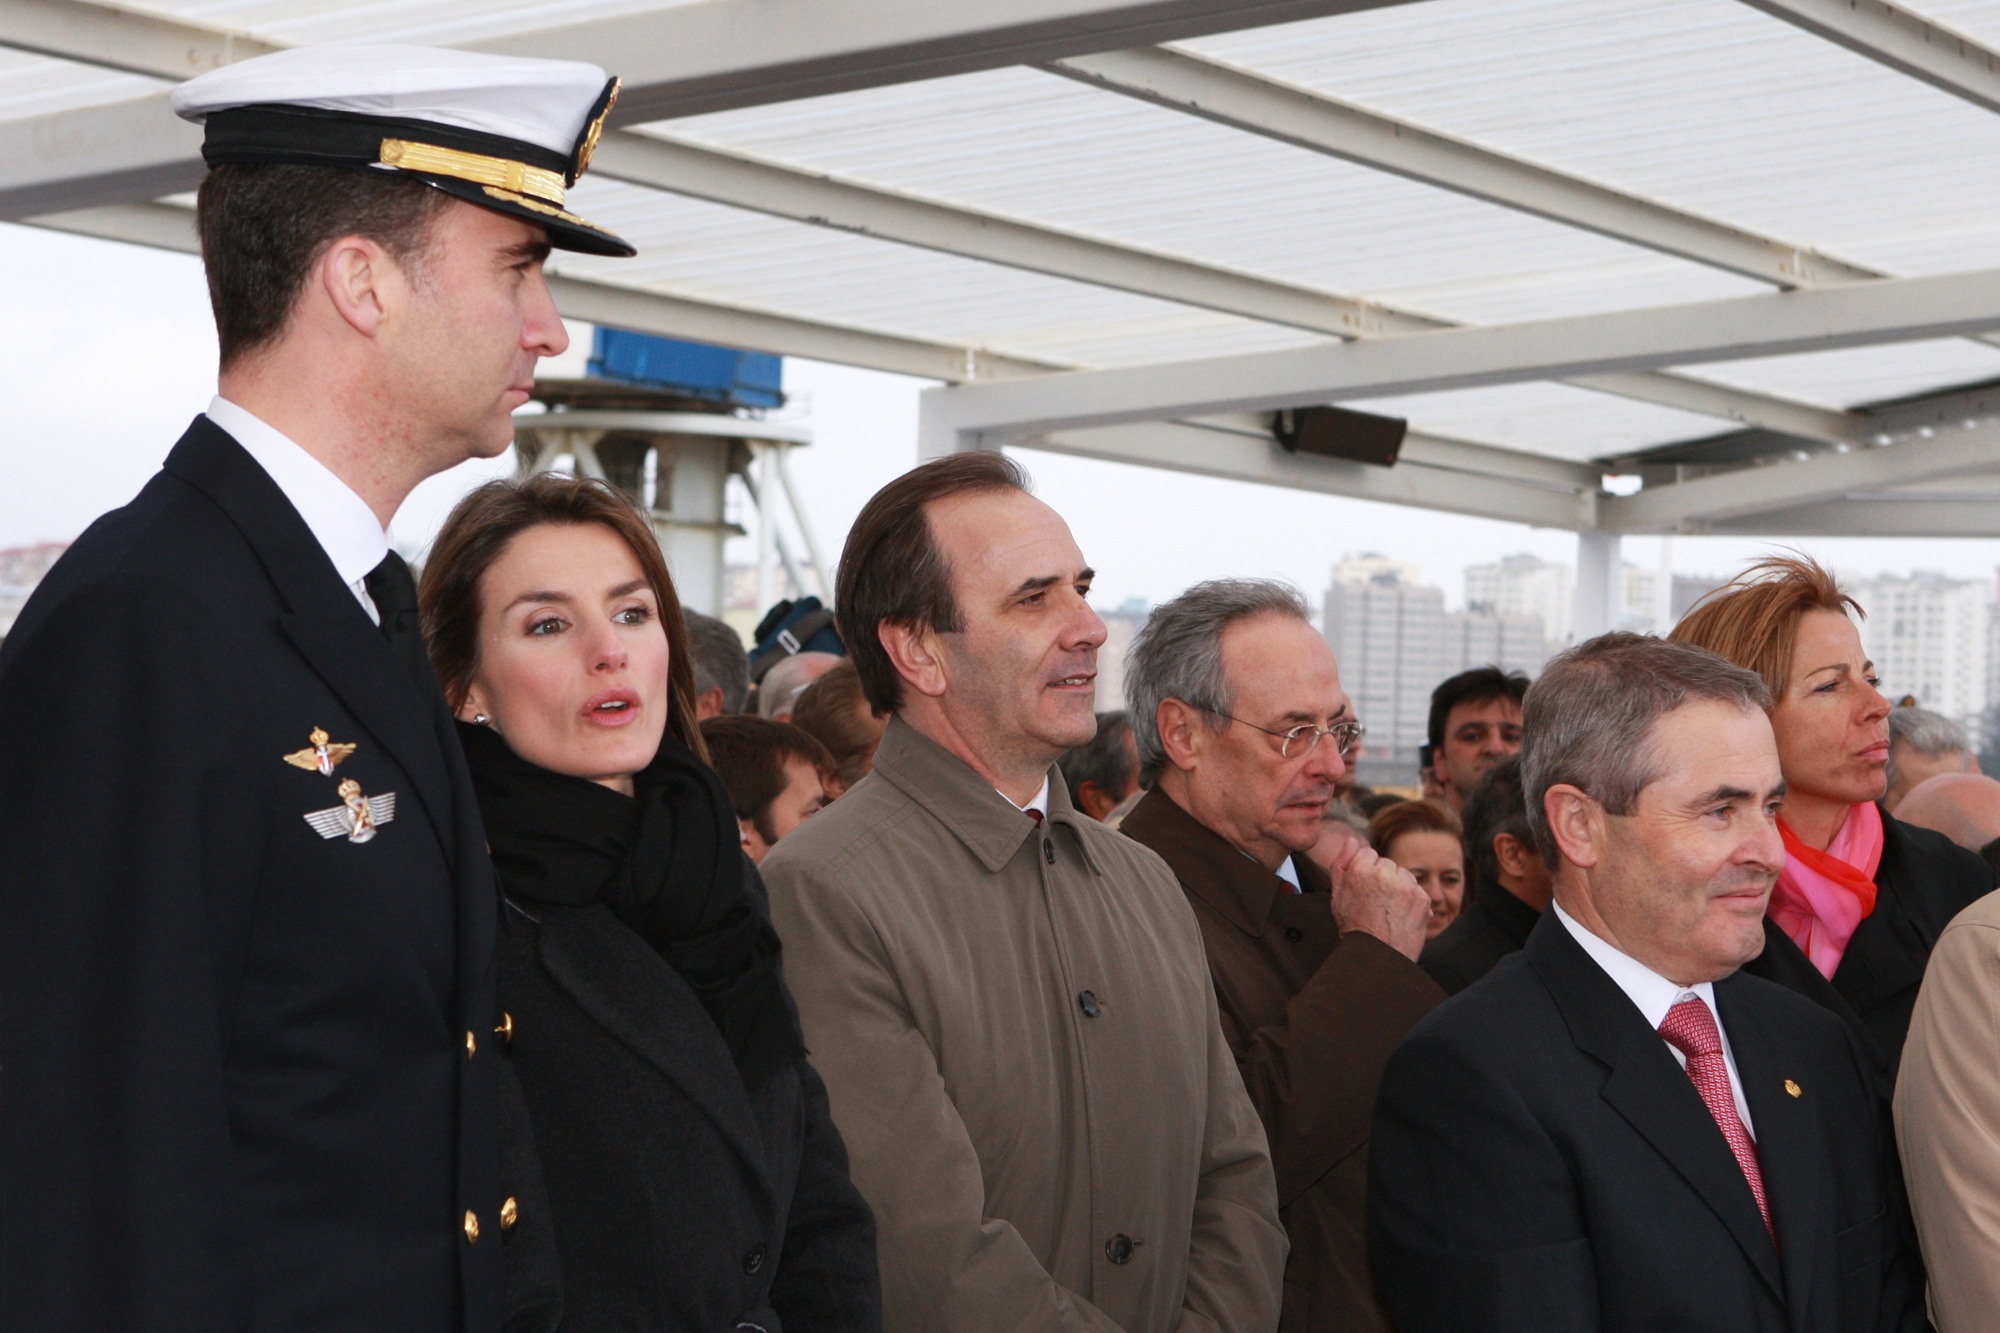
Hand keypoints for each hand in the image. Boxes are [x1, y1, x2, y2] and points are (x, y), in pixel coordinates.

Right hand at [1323, 838, 1430, 962]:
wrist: (1378, 956)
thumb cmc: (1355, 927)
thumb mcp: (1337, 896)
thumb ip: (1341, 864)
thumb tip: (1351, 840)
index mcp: (1360, 870)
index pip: (1367, 853)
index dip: (1365, 871)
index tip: (1364, 889)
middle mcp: (1384, 874)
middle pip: (1386, 863)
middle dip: (1383, 877)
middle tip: (1376, 902)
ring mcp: (1405, 886)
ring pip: (1403, 875)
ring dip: (1399, 886)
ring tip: (1388, 909)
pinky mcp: (1421, 898)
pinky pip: (1416, 889)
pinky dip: (1411, 900)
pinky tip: (1400, 915)